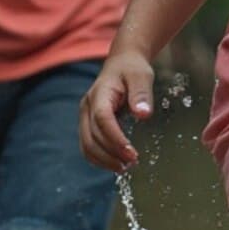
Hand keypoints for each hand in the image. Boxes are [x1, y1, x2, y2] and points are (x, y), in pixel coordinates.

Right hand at [78, 50, 153, 170]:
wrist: (122, 63)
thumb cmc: (132, 69)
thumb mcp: (142, 76)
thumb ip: (142, 94)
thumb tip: (143, 114)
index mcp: (99, 94)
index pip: (102, 120)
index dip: (115, 139)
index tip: (132, 153)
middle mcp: (87, 107)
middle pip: (92, 137)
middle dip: (111, 154)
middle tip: (133, 163)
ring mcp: (85, 116)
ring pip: (87, 145)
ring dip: (104, 160)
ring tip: (125, 167)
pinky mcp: (88, 124)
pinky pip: (88, 146)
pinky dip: (100, 158)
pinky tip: (117, 163)